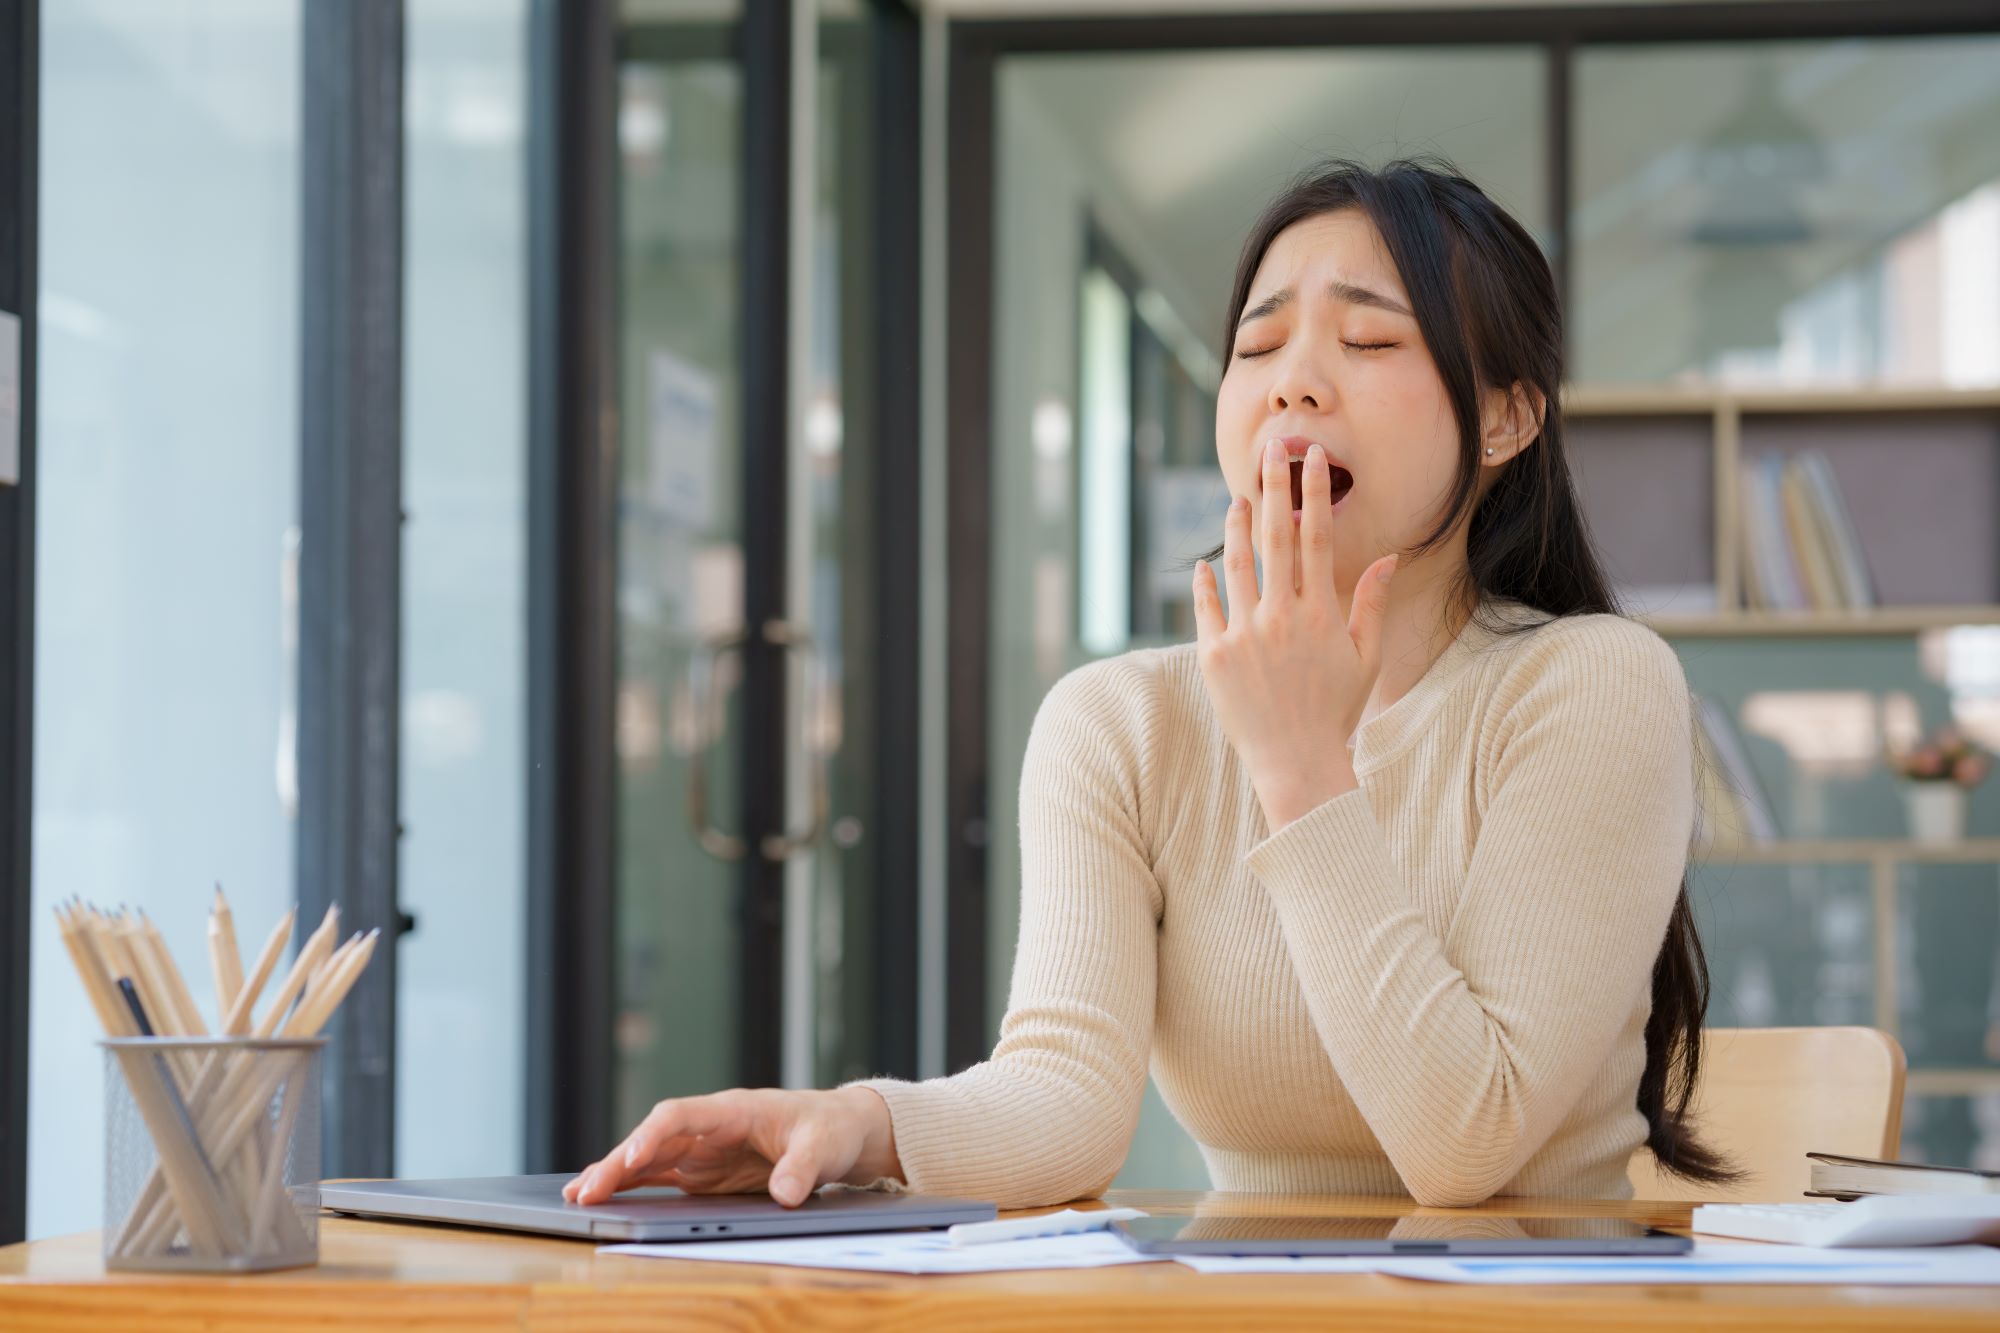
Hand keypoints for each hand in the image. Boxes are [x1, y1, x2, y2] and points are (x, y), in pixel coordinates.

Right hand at [562, 1086, 902, 1208]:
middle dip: (617, 1162)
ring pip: (648, 1158)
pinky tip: (604, 1198)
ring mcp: (703, 1149)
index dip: (654, 1134)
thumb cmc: (829, 1129)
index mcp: (732, 1110)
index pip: (680, 1115)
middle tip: (585, 1191)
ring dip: (614, 1175)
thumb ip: (803, 1167)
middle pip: (652, 1139)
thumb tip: (785, 1194)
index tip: (634, 1155)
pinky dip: (630, 1185)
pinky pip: (658, 1175)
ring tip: (578, 1197)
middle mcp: (709, 1127)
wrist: (838, 1132)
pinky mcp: (703, 1171)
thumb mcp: (823, 1146)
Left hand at [1191, 439, 1396, 830]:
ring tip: (1236, 500)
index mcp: (1320, 613)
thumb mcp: (1365, 658)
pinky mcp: (1213, 656)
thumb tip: (1386, 557)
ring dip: (1235, 527)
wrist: (1296, 764)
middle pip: (1275, 537)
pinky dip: (1203, 583)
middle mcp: (1281, 617)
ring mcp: (1244, 635)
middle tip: (1269, 451)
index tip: (1312, 460)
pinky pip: (1205, 608)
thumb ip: (1370, 603)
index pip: (1315, 538)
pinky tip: (1203, 563)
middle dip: (1273, 488)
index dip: (1313, 494)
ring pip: (1235, 565)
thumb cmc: (1335, 712)